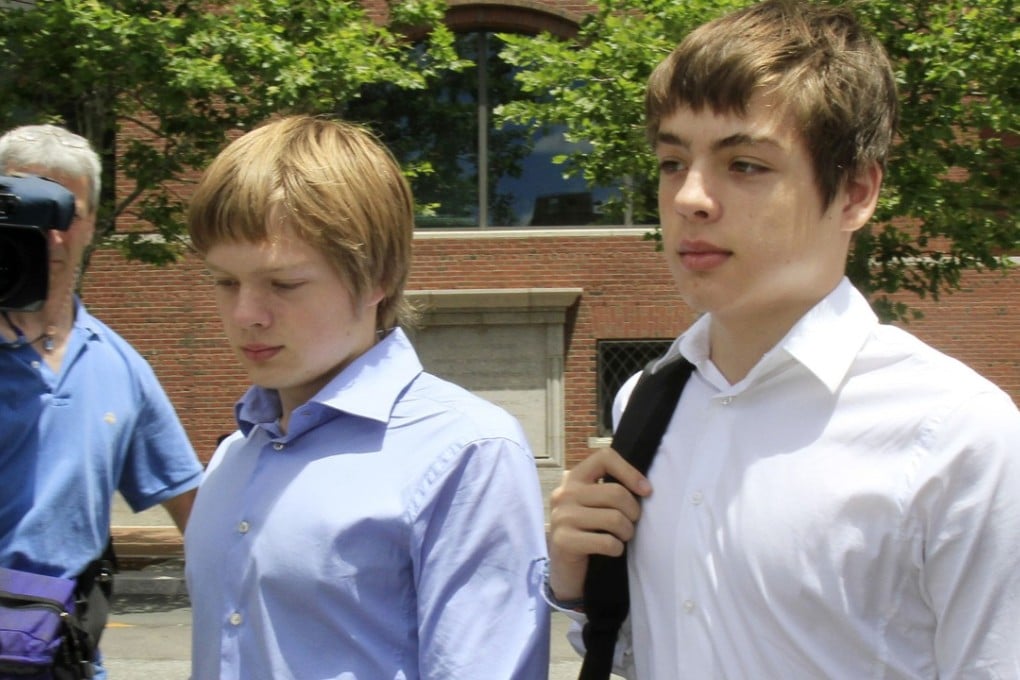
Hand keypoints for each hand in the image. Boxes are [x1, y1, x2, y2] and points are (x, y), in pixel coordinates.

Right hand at [547, 447, 650, 601]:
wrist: (565, 569)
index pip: (604, 458)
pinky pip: (606, 542)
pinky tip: (613, 549)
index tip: (646, 491)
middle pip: (616, 493)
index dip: (630, 472)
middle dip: (633, 512)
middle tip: (632, 524)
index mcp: (574, 478)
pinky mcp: (563, 540)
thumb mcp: (594, 504)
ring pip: (614, 519)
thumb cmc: (588, 532)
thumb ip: (609, 490)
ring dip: (627, 532)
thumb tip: (646, 488)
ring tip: (622, 537)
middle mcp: (564, 493)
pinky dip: (617, 548)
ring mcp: (561, 517)